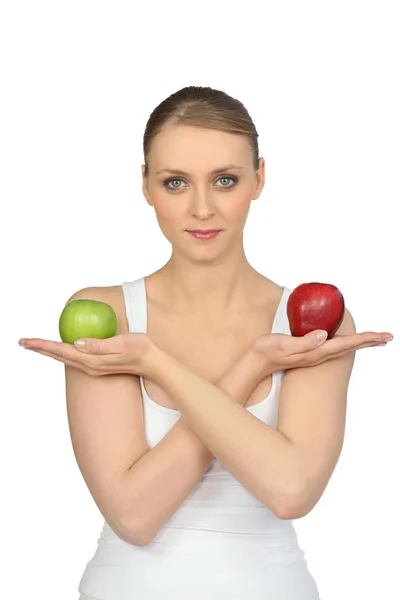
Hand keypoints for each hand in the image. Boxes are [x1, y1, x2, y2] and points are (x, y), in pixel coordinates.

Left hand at [18, 333, 153, 376]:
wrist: (154, 364)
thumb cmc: (141, 350)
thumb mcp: (121, 343)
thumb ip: (99, 344)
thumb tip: (76, 342)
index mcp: (92, 360)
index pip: (61, 351)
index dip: (43, 345)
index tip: (26, 341)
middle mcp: (90, 366)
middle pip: (59, 356)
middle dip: (40, 349)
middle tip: (23, 342)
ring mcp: (94, 367)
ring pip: (65, 359)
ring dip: (49, 352)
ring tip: (36, 346)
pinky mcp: (99, 365)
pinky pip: (75, 359)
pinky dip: (63, 353)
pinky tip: (62, 349)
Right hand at [252, 329, 393, 374]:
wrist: (257, 363)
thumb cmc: (267, 352)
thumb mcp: (284, 344)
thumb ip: (303, 341)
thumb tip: (323, 336)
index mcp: (316, 351)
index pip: (347, 343)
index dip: (366, 338)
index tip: (383, 336)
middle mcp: (319, 354)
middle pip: (351, 347)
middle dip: (370, 341)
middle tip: (388, 337)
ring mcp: (315, 354)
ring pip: (344, 347)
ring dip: (361, 342)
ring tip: (374, 339)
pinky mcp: (309, 351)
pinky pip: (334, 346)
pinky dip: (347, 342)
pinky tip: (347, 340)